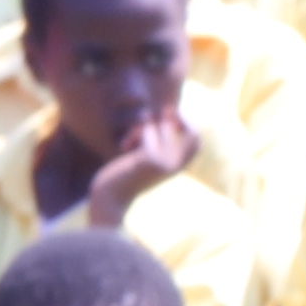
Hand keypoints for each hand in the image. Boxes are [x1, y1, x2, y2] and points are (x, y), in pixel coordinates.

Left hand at [84, 109, 195, 227]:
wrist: (110, 197)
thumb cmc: (123, 176)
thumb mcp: (143, 157)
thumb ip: (156, 141)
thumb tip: (164, 112)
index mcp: (177, 167)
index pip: (196, 142)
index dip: (189, 124)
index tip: (172, 115)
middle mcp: (177, 165)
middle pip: (193, 133)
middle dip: (179, 117)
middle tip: (164, 109)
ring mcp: (166, 162)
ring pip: (163, 127)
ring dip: (145, 124)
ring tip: (131, 135)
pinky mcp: (152, 159)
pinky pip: (148, 131)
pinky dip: (136, 134)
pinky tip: (125, 146)